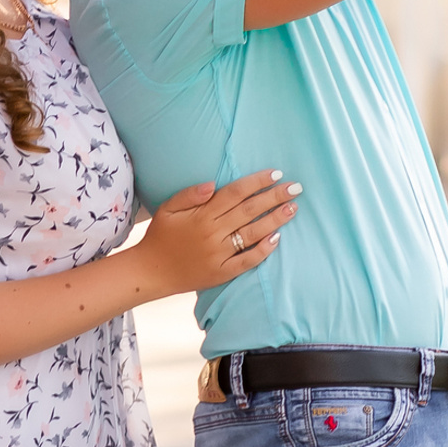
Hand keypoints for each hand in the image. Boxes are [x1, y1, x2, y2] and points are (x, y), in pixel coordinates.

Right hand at [134, 169, 300, 296]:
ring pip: (252, 233)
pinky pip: (247, 260)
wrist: (151, 272)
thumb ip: (190, 194)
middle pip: (249, 210)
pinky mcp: (222, 272)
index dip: (256, 182)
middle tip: (296, 188)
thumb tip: (212, 183)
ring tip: (293, 208)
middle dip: (274, 197)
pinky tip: (277, 238)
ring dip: (275, 220)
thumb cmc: (161, 237)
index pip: (235, 193)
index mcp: (201, 215)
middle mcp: (213, 233)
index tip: (276, 174)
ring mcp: (219, 254)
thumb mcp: (168, 209)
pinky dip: (263, 250)